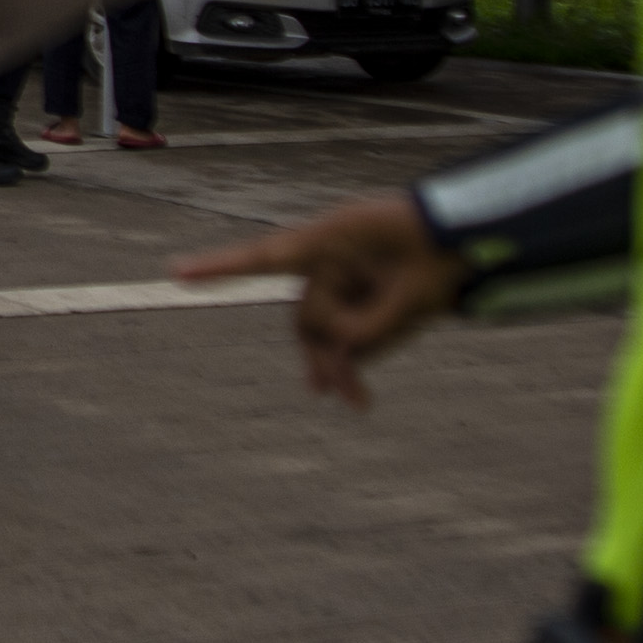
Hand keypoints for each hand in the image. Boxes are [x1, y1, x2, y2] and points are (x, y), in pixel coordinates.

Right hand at [175, 189, 467, 410]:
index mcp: (330, 238)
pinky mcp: (354, 307)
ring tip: (356, 403)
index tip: (175, 272)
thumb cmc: (437, 247)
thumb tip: (340, 357)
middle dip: (323, 350)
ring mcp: (339, 285)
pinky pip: (345, 344)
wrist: (466, 244)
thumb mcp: (413, 292)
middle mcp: (327, 263)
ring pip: (322, 335)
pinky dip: (348, 370)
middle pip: (306, 316)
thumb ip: (374, 327)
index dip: (220, 266)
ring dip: (336, 369)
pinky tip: (355, 400)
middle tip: (337, 388)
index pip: (266, 255)